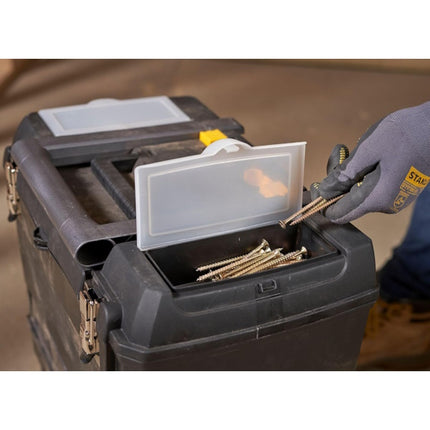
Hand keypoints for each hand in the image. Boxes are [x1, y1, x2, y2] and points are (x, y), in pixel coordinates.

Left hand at [312, 101, 429, 223]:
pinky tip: (365, 155)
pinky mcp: (398, 190)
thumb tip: (323, 192)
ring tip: (349, 149)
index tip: (315, 185)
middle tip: (339, 151)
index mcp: (376, 199)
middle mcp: (385, 205)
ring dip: (348, 174)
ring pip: (358, 192)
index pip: (338, 215)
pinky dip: (362, 173)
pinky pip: (370, 187)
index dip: (322, 203)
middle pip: (347, 201)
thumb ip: (343, 175)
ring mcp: (393, 199)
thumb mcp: (368, 150)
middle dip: (336, 180)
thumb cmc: (406, 134)